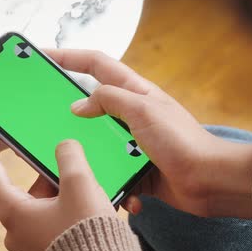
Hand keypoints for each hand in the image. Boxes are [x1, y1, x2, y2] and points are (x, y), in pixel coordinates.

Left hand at [0, 129, 115, 250]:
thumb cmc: (86, 235)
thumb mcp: (80, 184)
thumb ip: (69, 157)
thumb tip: (65, 147)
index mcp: (14, 212)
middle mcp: (16, 234)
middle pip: (27, 192)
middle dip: (49, 177)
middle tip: (73, 168)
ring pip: (43, 212)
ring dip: (63, 199)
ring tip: (92, 195)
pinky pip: (54, 231)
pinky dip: (68, 218)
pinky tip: (91, 216)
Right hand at [45, 49, 251, 217]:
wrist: (208, 181)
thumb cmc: (182, 141)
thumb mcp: (143, 110)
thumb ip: (109, 100)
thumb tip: (78, 105)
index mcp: (134, 92)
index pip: (96, 64)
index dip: (69, 56)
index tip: (43, 56)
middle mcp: (131, 114)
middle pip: (91, 107)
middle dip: (69, 116)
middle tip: (44, 123)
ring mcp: (132, 142)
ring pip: (97, 145)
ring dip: (89, 157)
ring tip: (75, 167)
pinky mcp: (135, 168)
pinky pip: (113, 174)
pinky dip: (113, 185)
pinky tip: (120, 194)